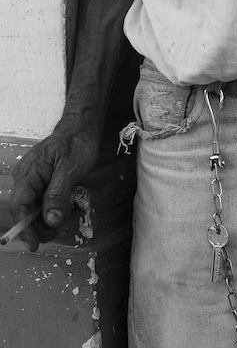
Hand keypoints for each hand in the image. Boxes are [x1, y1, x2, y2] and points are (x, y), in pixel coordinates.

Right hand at [9, 115, 100, 250]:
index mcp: (28, 173)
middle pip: (27, 212)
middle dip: (44, 224)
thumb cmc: (77, 141)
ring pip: (37, 209)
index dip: (25, 228)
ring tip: (71, 209)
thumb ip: (58, 194)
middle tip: (65, 226)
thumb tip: (50, 219)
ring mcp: (34, 180)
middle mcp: (26, 178)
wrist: (83, 126)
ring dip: (52, 216)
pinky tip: (69, 203)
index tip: (35, 244)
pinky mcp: (43, 182)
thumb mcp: (70, 168)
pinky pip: (44, 201)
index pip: (19, 206)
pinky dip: (55, 207)